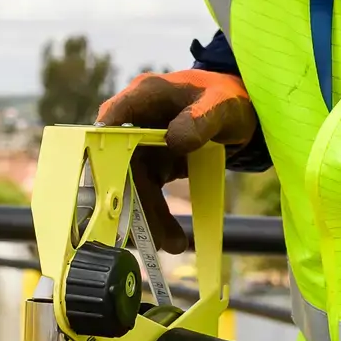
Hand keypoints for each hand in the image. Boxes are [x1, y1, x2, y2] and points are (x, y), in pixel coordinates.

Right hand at [96, 70, 257, 253]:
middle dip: (133, 200)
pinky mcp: (152, 162)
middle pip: (120, 162)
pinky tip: (171, 239)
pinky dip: (156, 215)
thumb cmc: (228, 99)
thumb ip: (201, 120)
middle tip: (151, 235)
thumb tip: (174, 141)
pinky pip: (146, 192)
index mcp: (145, 95)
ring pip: (132, 184)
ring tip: (171, 244)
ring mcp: (142, 143)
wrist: (239, 112)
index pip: (113, 119)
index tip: (101, 183)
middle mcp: (135, 120)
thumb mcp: (222, 106)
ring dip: (146, 216)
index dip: (101, 149)